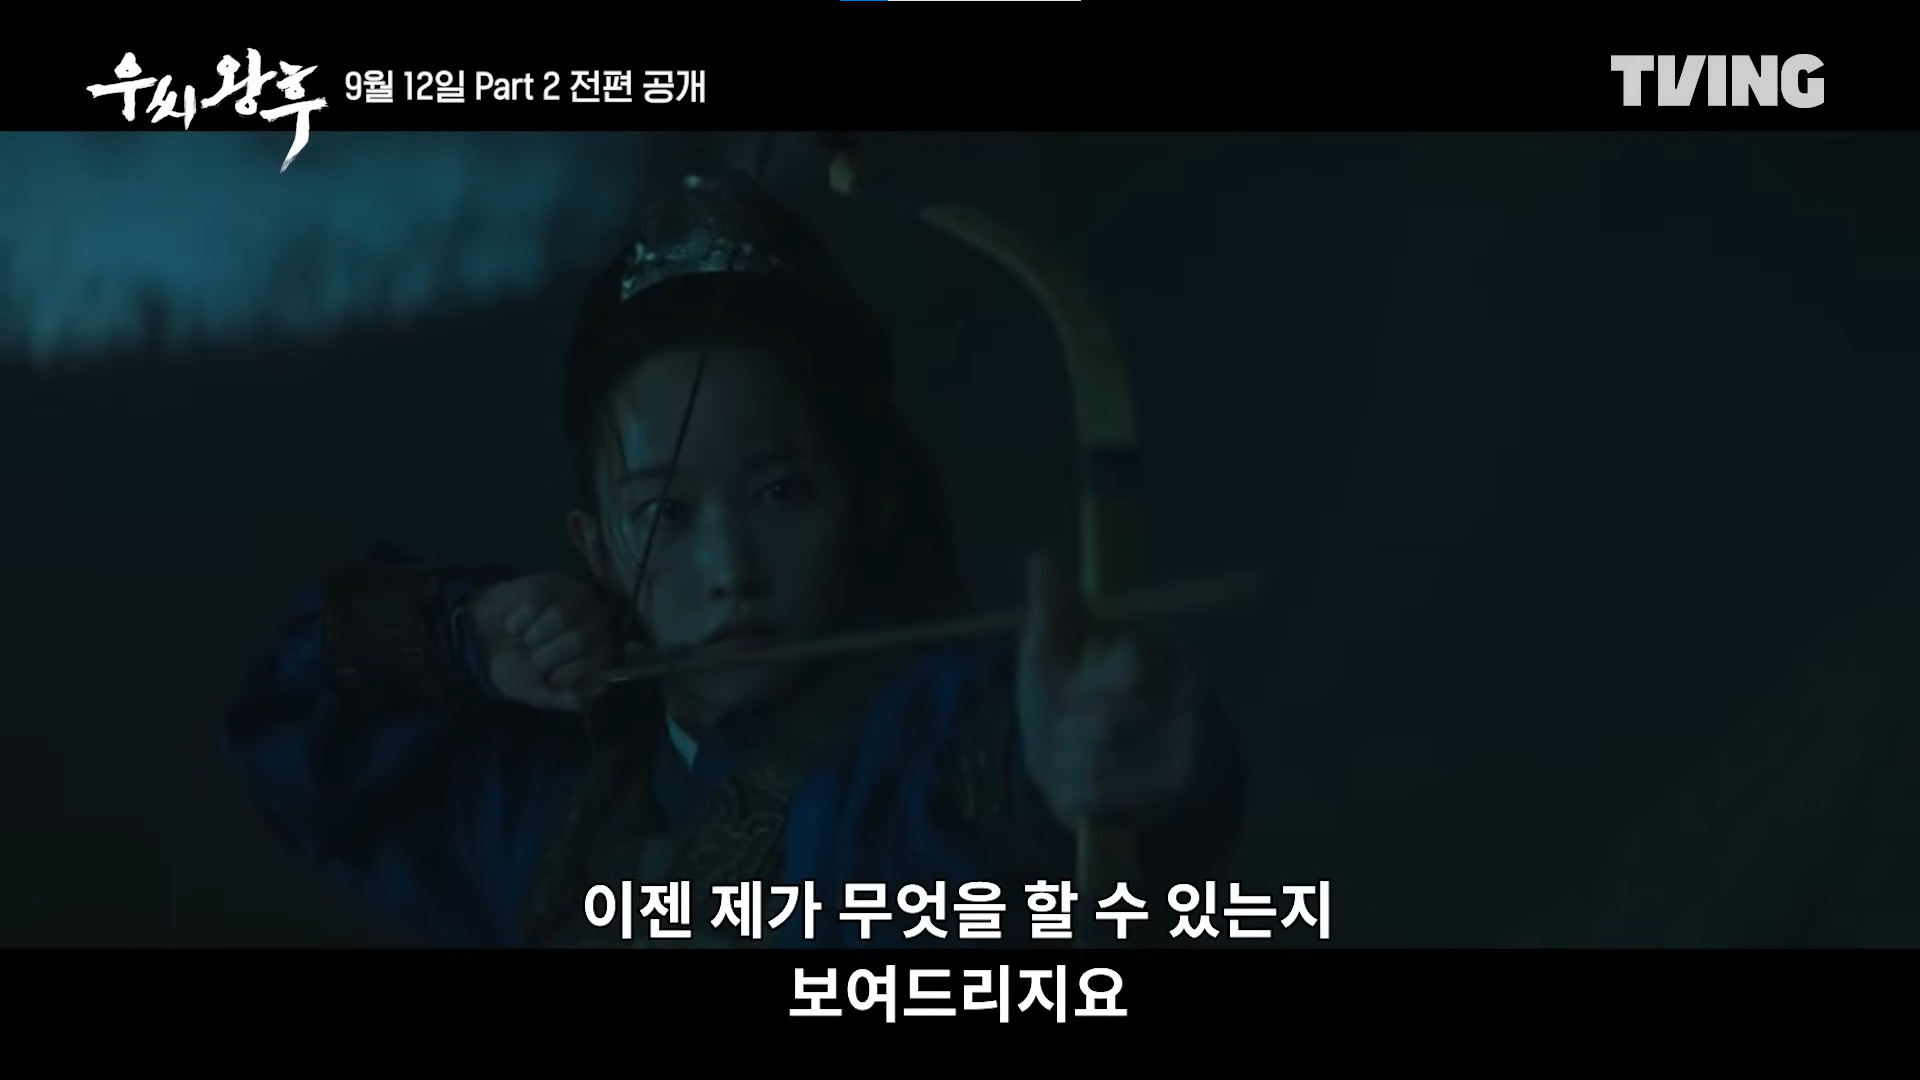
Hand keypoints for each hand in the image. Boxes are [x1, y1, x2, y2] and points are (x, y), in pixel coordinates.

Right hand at [468, 573, 618, 712]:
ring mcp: (578, 596)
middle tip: (535, 657)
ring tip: (528, 639)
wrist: (482, 643)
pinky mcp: (551, 581)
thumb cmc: (520, 667)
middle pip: (579, 639)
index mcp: (605, 649)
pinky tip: (517, 624)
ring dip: (532, 637)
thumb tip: (599, 688)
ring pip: (558, 619)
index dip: (567, 674)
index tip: (552, 678)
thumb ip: (572, 699)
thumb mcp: (544, 694)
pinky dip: (518, 621)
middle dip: (545, 658)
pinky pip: (535, 603)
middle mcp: (601, 619)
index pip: (600, 661)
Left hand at [1016, 553, 1201, 828]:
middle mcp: (1187, 690)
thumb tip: (1044, 557)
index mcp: (1166, 645)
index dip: (1086, 685)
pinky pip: (1114, 792)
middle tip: (1059, 731)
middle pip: (1108, 722)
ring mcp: (1187, 739)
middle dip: (1066, 731)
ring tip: (1067, 758)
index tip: (1068, 691)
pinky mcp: (1178, 781)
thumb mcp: (1048, 650)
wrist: (1073, 765)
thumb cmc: (1063, 699)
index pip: (1129, 662)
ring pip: (1105, 760)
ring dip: (1067, 763)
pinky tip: (1080, 785)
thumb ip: (1050, 607)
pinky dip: (1081, 792)